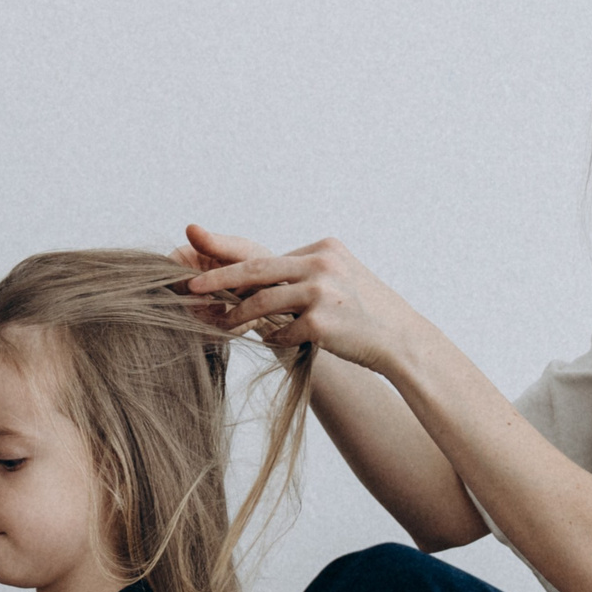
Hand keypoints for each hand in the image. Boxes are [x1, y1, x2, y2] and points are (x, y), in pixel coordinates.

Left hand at [184, 226, 428, 376]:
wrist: (401, 340)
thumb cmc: (366, 314)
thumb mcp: (339, 279)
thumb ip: (304, 273)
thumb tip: (256, 280)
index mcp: (324, 248)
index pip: (270, 258)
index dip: (236, 268)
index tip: (206, 269)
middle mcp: (322, 263)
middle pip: (256, 269)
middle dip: (218, 278)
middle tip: (190, 286)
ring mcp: (323, 292)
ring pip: (263, 302)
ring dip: (239, 317)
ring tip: (225, 326)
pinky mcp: (322, 322)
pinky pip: (282, 333)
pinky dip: (274, 340)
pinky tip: (278, 343)